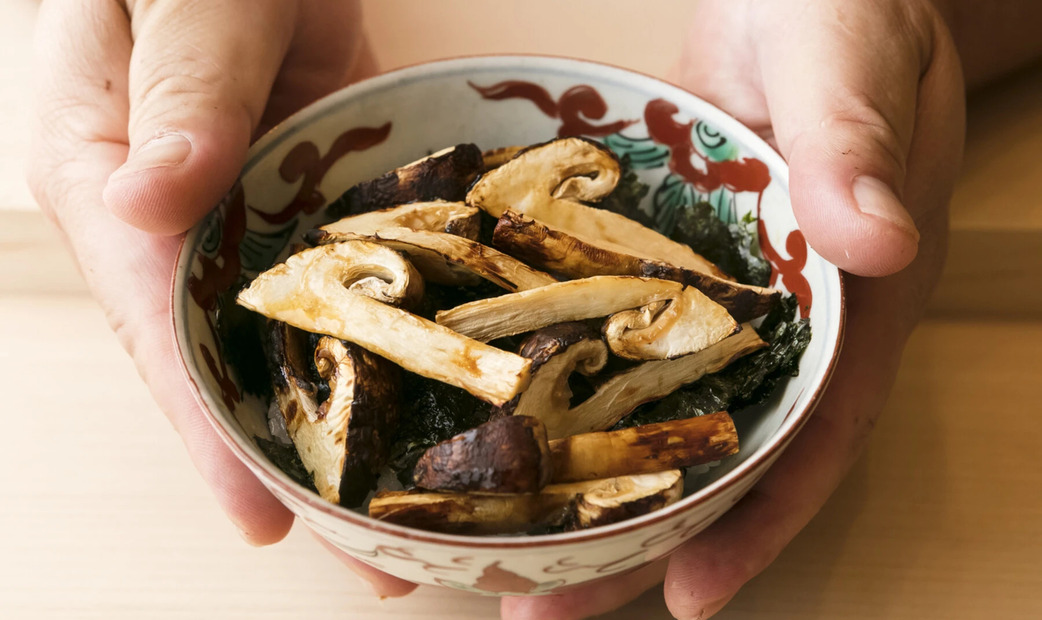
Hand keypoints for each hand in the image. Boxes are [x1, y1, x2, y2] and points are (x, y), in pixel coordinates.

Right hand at [28, 0, 412, 596]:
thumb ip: (179, 83)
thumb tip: (152, 199)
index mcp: (104, 171)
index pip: (157, 320)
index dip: (208, 426)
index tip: (263, 515)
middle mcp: (172, 208)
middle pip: (225, 354)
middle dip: (291, 455)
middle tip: (372, 560)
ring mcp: (243, 201)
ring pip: (289, 327)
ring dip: (347, 412)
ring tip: (409, 501)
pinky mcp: (306, 182)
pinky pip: (343, 269)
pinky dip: (383, 331)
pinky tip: (432, 387)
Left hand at [502, 1, 963, 617]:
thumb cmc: (845, 5)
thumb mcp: (849, 57)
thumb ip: (857, 143)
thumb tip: (879, 242)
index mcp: (849, 296)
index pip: (814, 433)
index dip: (759, 524)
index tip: (690, 599)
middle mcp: (779, 316)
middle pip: (715, 450)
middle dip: (640, 536)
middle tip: (541, 603)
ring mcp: (712, 294)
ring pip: (654, 408)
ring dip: (585, 478)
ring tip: (500, 545)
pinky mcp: (657, 259)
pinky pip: (609, 339)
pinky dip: (564, 391)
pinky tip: (500, 428)